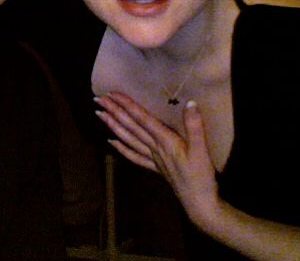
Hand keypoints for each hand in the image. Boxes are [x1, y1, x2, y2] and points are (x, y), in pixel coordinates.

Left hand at [95, 92, 219, 225]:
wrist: (200, 205)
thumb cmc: (201, 178)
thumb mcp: (202, 151)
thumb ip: (195, 127)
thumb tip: (190, 102)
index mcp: (165, 141)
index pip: (141, 118)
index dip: (126, 104)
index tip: (111, 93)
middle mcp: (154, 148)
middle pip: (131, 127)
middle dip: (114, 111)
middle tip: (97, 99)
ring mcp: (153, 159)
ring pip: (128, 139)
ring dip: (113, 126)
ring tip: (100, 114)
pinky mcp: (155, 169)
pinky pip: (134, 156)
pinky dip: (121, 148)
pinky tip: (110, 142)